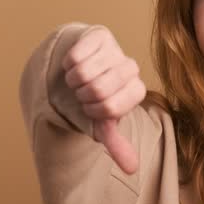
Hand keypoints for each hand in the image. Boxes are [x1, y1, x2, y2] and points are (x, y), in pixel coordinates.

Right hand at [61, 25, 146, 173]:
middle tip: (82, 93)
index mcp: (135, 92)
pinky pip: (76, 55)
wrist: (75, 69)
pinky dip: (68, 64)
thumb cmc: (89, 97)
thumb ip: (115, 143)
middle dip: (82, 95)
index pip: (111, 108)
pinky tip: (74, 63)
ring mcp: (116, 49)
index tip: (91, 108)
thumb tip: (132, 169)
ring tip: (78, 79)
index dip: (93, 111)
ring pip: (85, 72)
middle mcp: (131, 68)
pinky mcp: (100, 34)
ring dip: (73, 80)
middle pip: (98, 90)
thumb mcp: (100, 122)